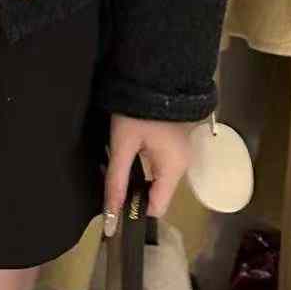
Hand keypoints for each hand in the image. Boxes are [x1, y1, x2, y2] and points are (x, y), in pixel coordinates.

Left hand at [102, 114, 191, 235]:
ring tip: (113, 171)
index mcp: (174, 169)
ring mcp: (180, 155)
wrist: (156, 75)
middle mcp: (182, 166)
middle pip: (157, 195)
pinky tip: (125, 158)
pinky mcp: (174, 145)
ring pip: (156, 181)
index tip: (113, 208)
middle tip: (108, 186)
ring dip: (136, 180)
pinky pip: (158, 166)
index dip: (136, 211)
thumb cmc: (138, 111)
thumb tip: (110, 214)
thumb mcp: (122, 145)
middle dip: (132, 194)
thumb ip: (116, 180)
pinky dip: (142, 168)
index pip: (157, 208)